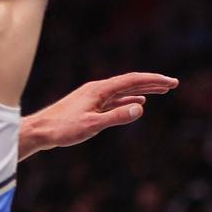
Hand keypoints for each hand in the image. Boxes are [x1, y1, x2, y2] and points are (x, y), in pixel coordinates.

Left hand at [19, 72, 178, 159]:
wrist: (38, 131)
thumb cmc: (62, 129)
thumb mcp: (92, 125)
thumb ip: (117, 116)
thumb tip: (142, 107)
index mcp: (100, 89)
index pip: (133, 80)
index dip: (154, 80)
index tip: (171, 82)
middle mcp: (98, 89)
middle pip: (130, 82)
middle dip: (152, 82)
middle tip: (173, 84)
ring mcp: (94, 96)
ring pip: (124, 90)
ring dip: (143, 89)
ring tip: (160, 91)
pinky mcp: (90, 105)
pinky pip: (116, 98)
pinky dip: (130, 99)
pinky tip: (138, 103)